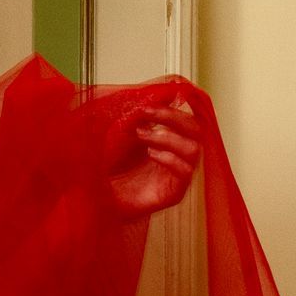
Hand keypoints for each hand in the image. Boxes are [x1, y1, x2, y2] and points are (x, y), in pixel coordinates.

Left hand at [106, 89, 201, 217]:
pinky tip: (151, 154)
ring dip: (168, 137)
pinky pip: (186, 172)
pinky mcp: (174, 193)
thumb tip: (152, 96)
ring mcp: (177, 174)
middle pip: (195, 129)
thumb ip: (136, 118)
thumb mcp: (120, 136)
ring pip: (193, 149)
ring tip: (143, 136)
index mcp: (168, 140)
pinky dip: (170, 158)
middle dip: (173, 116)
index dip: (173, 106)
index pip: (185, 118)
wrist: (99, 199)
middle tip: (148, 113)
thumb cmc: (109, 169)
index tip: (151, 102)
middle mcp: (177, 155)